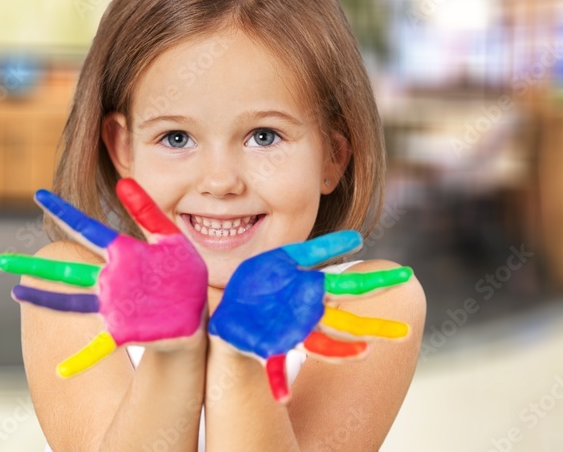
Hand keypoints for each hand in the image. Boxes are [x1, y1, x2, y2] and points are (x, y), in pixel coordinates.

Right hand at [0, 179, 207, 377]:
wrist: (199, 313)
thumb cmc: (184, 275)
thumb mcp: (169, 238)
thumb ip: (146, 211)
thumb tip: (122, 180)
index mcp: (121, 253)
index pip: (85, 228)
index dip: (62, 212)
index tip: (39, 195)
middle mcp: (109, 279)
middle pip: (65, 270)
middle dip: (34, 266)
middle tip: (1, 261)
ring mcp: (114, 306)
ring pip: (71, 302)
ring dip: (44, 301)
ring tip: (16, 295)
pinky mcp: (126, 331)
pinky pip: (99, 347)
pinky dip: (80, 360)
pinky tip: (62, 372)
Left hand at [208, 231, 412, 402]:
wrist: (229, 310)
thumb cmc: (261, 284)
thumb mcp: (286, 258)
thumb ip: (320, 250)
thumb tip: (358, 237)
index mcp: (313, 294)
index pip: (351, 287)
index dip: (377, 282)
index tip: (406, 276)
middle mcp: (309, 317)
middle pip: (347, 324)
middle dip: (374, 329)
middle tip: (404, 333)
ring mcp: (291, 334)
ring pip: (322, 347)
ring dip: (342, 352)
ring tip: (365, 352)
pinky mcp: (268, 348)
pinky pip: (274, 369)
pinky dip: (278, 383)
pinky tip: (283, 397)